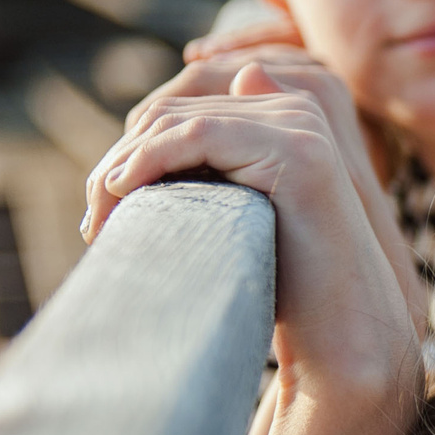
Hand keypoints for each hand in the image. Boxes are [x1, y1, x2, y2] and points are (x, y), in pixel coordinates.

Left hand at [86, 62, 419, 400]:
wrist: (340, 329)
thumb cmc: (287, 281)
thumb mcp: (235, 208)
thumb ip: (208, 166)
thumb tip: (148, 133)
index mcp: (284, 112)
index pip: (183, 105)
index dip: (132, 147)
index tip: (104, 204)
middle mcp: (297, 106)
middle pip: (173, 110)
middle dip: (120, 159)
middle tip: (94, 221)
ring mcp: (301, 123)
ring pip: (177, 121)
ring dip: (123, 166)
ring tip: (102, 220)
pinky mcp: (297, 148)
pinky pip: (197, 136)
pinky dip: (148, 161)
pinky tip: (121, 193)